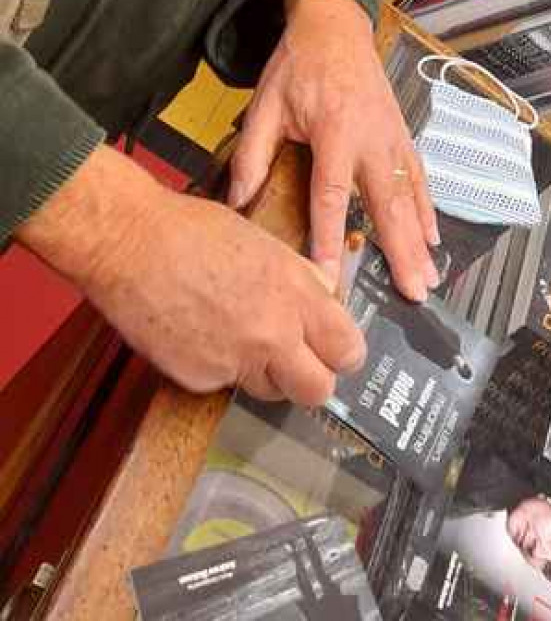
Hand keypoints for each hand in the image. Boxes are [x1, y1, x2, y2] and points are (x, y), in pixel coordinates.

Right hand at [17, 144, 364, 405]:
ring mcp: (235, 360)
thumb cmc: (192, 230)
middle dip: (312, 381)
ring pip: (270, 392)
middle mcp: (273, 331)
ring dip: (265, 375)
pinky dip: (216, 368)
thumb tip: (324, 294)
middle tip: (298, 364)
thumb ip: (299, 277)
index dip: (344, 354)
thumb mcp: (265, 243)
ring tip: (239, 338)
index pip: (347, 349)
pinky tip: (199, 334)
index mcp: (295, 291)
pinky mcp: (199, 378)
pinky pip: (222, 386)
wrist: (131, 242)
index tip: (337, 352)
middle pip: (318, 390)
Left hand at [229, 0, 439, 301]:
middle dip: (400, 251)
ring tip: (428, 277)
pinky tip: (432, 239)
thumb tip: (238, 202)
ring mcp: (393, 137)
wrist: (335, 26)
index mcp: (334, 131)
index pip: (331, 195)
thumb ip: (253, 153)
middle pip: (387, 204)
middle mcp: (371, 138)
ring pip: (409, 196)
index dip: (329, 238)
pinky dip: (427, 210)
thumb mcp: (265, 104)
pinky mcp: (402, 134)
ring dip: (420, 239)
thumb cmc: (299, 65)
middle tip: (411, 291)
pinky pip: (418, 178)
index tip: (331, 277)